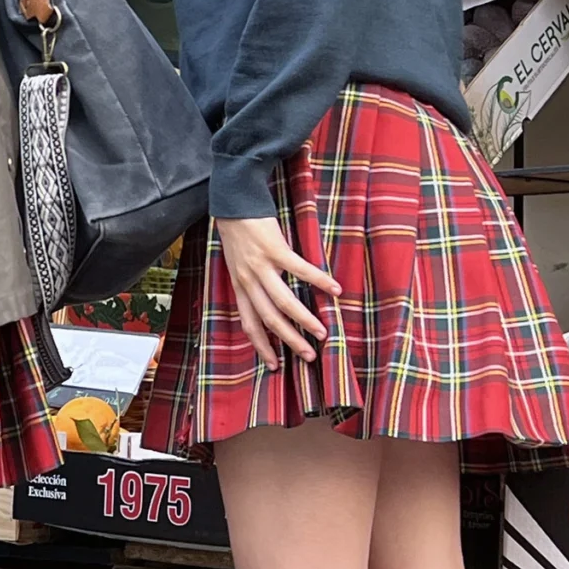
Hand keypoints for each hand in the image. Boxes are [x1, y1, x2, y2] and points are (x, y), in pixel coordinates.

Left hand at [215, 216, 338, 366]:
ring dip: (304, 319)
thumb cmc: (239, 234)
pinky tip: (334, 290)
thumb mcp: (238, 265)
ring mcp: (261, 266)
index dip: (262, 346)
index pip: (249, 324)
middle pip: (270, 319)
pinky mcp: (274, 249)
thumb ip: (251, 284)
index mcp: (240, 287)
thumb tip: (268, 302)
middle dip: (290, 341)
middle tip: (309, 356)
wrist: (234, 202)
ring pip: (284, 301)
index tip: (275, 365)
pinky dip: (319, 280)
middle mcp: (248, 281)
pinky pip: (300, 269)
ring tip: (323, 332)